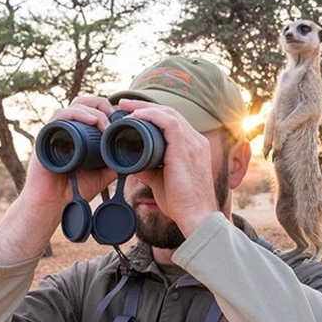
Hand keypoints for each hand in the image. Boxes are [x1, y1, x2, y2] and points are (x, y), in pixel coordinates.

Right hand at [21, 95, 118, 210]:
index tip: (122, 119)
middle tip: (115, 119)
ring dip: (93, 110)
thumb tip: (135, 157)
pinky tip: (91, 120)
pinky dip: (77, 114)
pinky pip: (60, 116)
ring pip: (74, 106)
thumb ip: (114, 165)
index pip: (91, 109)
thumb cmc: (74, 190)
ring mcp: (55, 131)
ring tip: (106, 124)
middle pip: (84, 102)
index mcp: (77, 134)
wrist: (53, 204)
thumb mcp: (102, 175)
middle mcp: (66, 129)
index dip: (107, 109)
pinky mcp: (45, 136)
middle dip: (102, 105)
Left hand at [116, 98, 219, 236]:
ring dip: (145, 108)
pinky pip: (169, 123)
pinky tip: (137, 117)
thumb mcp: (161, 182)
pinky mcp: (186, 149)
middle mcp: (197, 142)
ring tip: (126, 107)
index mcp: (194, 148)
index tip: (133, 114)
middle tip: (124, 104)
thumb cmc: (182, 204)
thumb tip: (132, 164)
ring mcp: (194, 144)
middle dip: (146, 106)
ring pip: (169, 114)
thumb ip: (148, 170)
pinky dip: (151, 116)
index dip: (153, 115)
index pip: (174, 123)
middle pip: (171, 113)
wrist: (196, 216)